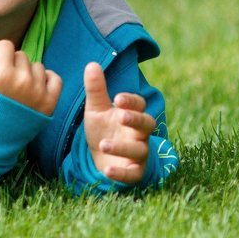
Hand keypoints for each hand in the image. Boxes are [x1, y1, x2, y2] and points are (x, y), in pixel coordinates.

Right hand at [0, 20, 60, 115]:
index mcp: (1, 72)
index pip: (5, 46)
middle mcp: (22, 80)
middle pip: (21, 55)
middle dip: (13, 65)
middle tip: (4, 84)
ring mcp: (38, 92)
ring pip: (37, 66)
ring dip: (29, 73)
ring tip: (17, 90)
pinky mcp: (50, 103)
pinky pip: (54, 78)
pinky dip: (47, 80)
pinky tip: (34, 90)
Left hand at [82, 63, 154, 183]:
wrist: (101, 158)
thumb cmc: (103, 130)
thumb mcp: (96, 110)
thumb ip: (96, 89)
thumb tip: (92, 63)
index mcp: (132, 115)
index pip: (139, 105)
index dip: (131, 101)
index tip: (117, 98)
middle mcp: (140, 133)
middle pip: (147, 124)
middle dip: (135, 120)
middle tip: (120, 116)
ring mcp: (139, 153)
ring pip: (139, 149)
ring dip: (122, 147)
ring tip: (103, 144)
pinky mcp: (134, 172)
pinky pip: (132, 174)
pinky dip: (121, 173)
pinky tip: (107, 170)